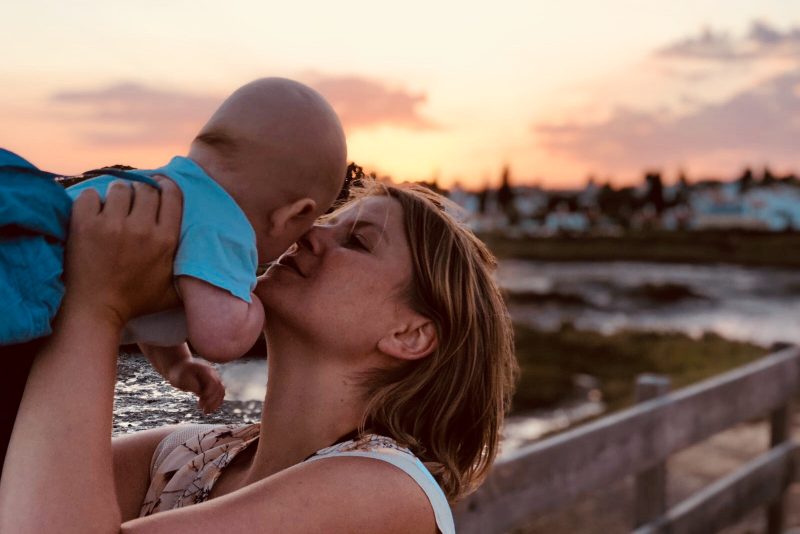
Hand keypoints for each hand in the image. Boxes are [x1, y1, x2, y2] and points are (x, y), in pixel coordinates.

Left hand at [64, 176, 181, 327]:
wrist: (94, 309)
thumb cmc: (135, 302)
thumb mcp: (173, 293)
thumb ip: (191, 278)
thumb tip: (213, 272)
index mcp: (165, 240)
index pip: (172, 194)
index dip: (166, 186)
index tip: (159, 187)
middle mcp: (141, 228)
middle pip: (146, 188)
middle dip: (142, 191)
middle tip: (135, 201)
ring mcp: (111, 224)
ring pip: (120, 188)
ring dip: (118, 194)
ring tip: (114, 206)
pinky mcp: (85, 224)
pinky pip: (91, 195)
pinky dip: (92, 199)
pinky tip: (95, 212)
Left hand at [165, 358, 225, 413]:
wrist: (178, 367)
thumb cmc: (178, 373)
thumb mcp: (181, 379)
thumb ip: (192, 385)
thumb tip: (201, 394)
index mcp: (206, 370)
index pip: (213, 384)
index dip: (209, 395)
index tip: (200, 404)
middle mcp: (212, 374)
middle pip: (220, 388)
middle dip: (213, 401)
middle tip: (203, 410)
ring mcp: (213, 379)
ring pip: (221, 392)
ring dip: (216, 403)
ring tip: (206, 412)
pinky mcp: (211, 384)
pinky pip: (218, 394)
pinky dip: (215, 402)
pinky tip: (208, 409)